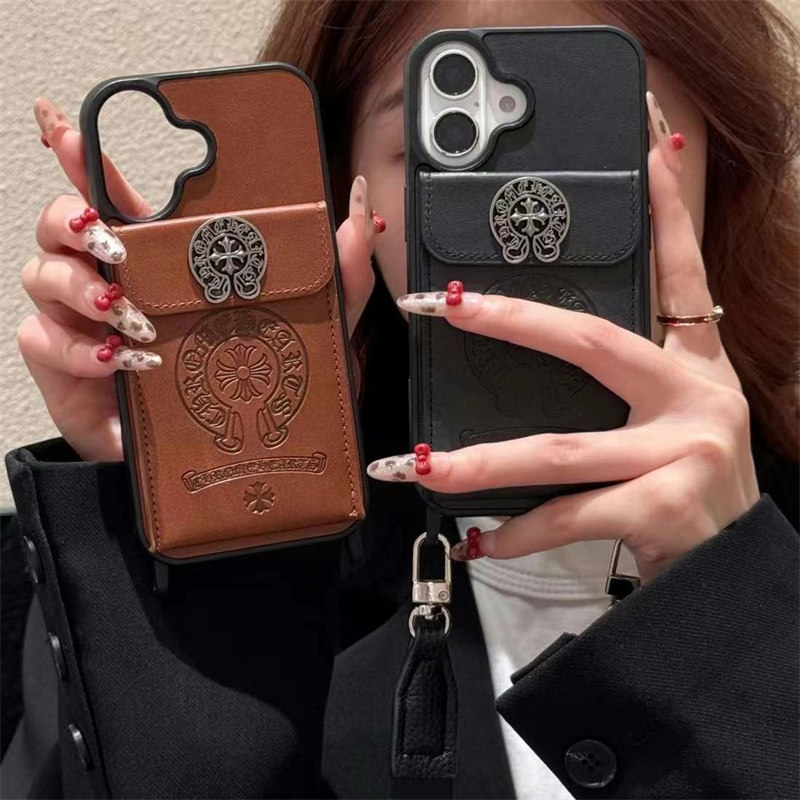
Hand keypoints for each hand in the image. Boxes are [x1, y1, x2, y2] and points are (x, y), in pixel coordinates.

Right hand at [19, 98, 378, 462]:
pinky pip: (42, 338)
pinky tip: (122, 363)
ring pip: (43, 273)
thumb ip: (343, 270)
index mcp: (163, 264)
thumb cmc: (259, 386)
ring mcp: (83, 322)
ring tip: (128, 315)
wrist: (217, 458)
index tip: (63, 125)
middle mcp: (116, 282)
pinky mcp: (64, 364)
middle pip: (60, 222)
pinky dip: (81, 349)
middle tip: (115, 244)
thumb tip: (363, 204)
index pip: (115, 200)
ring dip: (80, 287)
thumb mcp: (312, 327)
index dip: (83, 158)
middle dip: (72, 218)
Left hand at [369, 93, 759, 581]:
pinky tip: (479, 541)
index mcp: (696, 366)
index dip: (664, 207)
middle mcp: (697, 397)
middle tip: (442, 304)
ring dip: (481, 462)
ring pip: (559, 448)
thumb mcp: (677, 422)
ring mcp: (683, 452)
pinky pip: (566, 515)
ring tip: (420, 467)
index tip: (644, 141)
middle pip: (590, 341)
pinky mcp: (664, 508)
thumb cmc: (693, 489)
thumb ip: (627, 386)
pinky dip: (516, 532)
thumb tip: (547, 347)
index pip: (680, 269)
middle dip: (509, 320)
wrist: (735, 574)